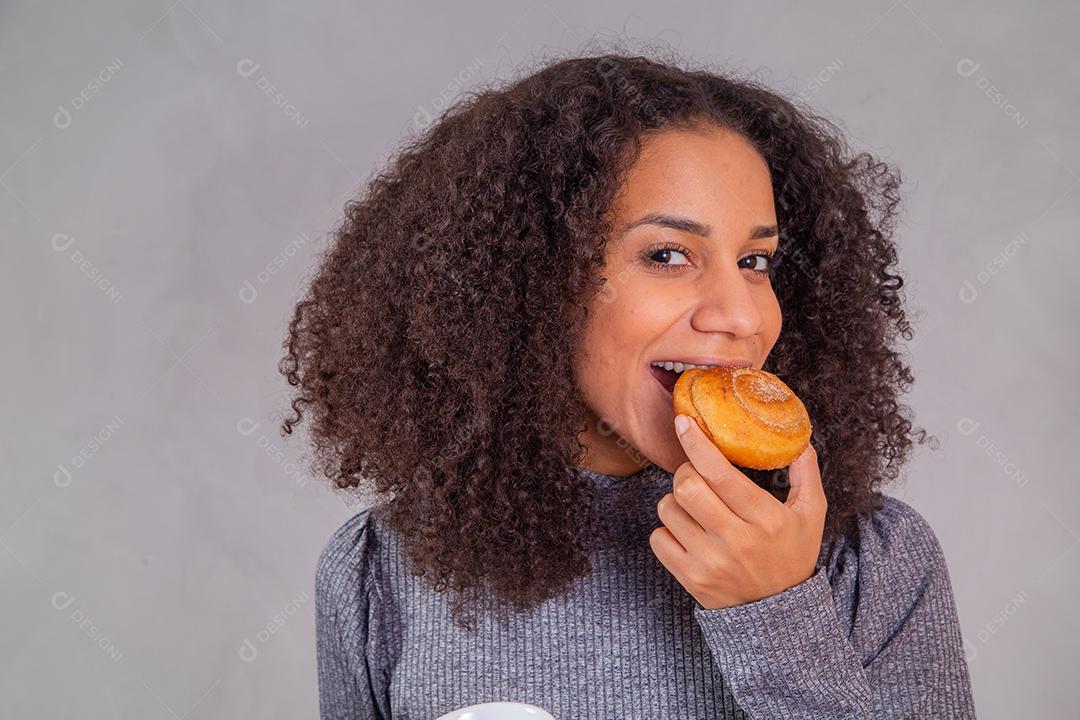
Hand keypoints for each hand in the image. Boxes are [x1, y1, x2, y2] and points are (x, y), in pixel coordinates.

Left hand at [649, 414, 827, 609]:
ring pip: (668, 509)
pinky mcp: (690, 578)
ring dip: (675, 500)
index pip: (721, 473)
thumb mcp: (811, 514)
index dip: (697, 444)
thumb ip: (805, 474)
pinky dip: (667, 529)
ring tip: (694, 506)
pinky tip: (687, 531)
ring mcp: (710, 561)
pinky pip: (658, 538)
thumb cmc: (792, 556)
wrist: (779, 616)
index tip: (684, 423)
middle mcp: (736, 540)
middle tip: (696, 473)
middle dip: (685, 471)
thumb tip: (799, 439)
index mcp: (765, 518)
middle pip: (687, 487)